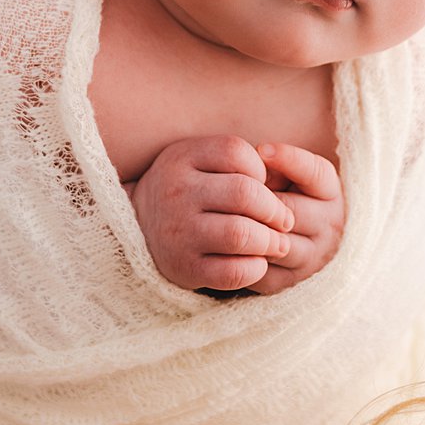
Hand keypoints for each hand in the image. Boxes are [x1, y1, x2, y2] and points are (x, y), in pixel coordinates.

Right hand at [128, 135, 344, 296]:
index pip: (235, 152)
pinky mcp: (184, 268)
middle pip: (245, 194)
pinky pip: (233, 272)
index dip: (260, 169)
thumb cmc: (187, 190)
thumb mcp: (199, 160)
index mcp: (181, 158)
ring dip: (270, 241)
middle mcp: (176, 193)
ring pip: (241, 234)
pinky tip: (257, 262)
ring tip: (277, 243)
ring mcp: (178, 233)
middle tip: (284, 221)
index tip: (262, 184)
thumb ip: (236, 160)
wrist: (139, 229)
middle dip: (275, 210)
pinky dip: (255, 268)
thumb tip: (280, 181)